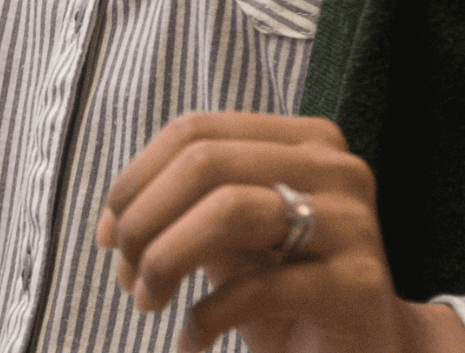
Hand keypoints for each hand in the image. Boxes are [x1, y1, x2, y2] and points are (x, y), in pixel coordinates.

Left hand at [98, 112, 464, 352]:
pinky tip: (190, 341)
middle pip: (205, 163)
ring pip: (228, 211)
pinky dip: (205, 318)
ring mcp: (353, 223)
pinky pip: (256, 287)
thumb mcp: (232, 240)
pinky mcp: (358, 284)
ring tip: (147, 302)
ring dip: (165, 260)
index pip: (195, 132)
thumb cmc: (286, 293)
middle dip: (143, 221)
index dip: (134, 180)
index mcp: (305, 140)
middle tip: (124, 276)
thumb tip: (112, 220)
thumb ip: (183, 209)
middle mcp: (337, 168)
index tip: (106, 234)